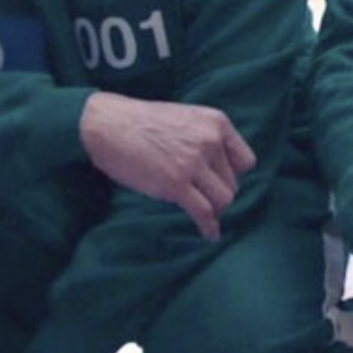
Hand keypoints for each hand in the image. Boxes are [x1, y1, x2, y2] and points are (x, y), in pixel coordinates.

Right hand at [79, 92, 254, 238]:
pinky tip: (208, 234)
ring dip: (214, 210)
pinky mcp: (176, 184)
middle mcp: (210, 141)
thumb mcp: (185, 118)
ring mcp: (193, 163)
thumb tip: (218, 171)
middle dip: (218, 193)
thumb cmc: (141, 122)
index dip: (234, 175)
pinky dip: (208, 227)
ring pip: (223, 200)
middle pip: (233, 183)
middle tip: (202, 199)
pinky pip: (204, 212)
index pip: (245, 161)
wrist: (106, 124)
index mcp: (216, 123)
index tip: (219, 182)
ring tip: (204, 214)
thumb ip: (205, 138)